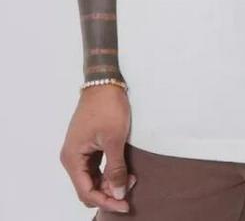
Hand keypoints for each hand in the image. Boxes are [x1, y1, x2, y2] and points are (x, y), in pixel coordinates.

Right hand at [59, 85, 135, 214]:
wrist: (104, 82)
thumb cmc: (108, 107)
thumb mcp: (115, 139)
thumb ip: (115, 169)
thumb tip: (118, 194)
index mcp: (73, 158)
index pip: (86, 191)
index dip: (105, 201)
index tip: (125, 204)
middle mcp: (72, 157)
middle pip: (88, 187)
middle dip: (109, 192)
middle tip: (130, 191)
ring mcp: (79, 151)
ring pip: (93, 178)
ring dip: (110, 182)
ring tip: (131, 179)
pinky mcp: (88, 145)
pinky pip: (96, 167)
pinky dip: (109, 172)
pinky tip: (124, 171)